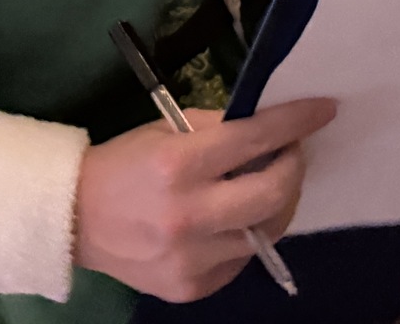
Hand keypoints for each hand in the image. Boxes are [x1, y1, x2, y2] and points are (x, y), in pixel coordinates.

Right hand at [74, 98, 335, 301]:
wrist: (75, 219)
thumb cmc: (124, 164)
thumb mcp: (166, 131)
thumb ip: (218, 130)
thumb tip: (269, 129)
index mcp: (177, 165)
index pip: (254, 139)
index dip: (295, 122)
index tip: (324, 110)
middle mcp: (188, 215)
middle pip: (273, 194)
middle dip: (294, 167)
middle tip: (292, 153)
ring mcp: (191, 259)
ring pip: (265, 233)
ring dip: (274, 204)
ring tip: (263, 187)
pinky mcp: (191, 288)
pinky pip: (241, 262)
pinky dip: (246, 237)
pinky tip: (232, 221)